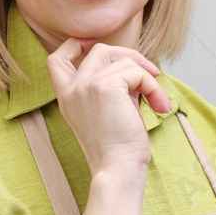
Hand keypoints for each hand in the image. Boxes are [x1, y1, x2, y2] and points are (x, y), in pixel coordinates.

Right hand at [43, 37, 172, 177]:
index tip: (99, 46)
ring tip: (157, 100)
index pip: (56, 59)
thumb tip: (136, 67)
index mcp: (67, 97)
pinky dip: (153, 87)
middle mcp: (71, 89)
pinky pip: (137, 72)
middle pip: (97, 49)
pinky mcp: (104, 86)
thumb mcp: (107, 111)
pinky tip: (159, 106)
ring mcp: (85, 85)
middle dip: (128, 54)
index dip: (75, 44)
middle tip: (151, 73)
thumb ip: (111, 87)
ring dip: (148, 76)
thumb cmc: (118, 149)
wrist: (117, 169)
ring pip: (122, 59)